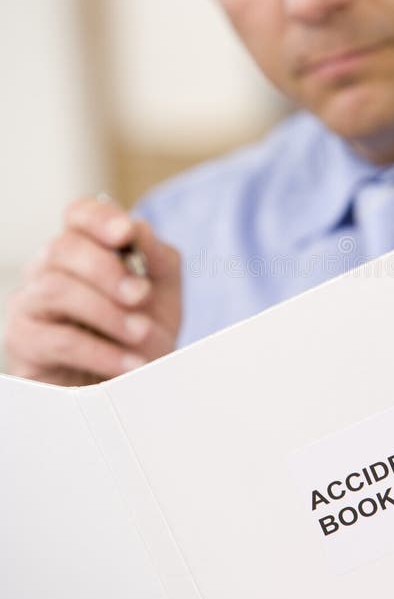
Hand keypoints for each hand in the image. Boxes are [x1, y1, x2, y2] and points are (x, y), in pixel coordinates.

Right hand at [4, 196, 180, 385]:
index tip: (125, 234)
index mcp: (84, 248)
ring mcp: (31, 303)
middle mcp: (49, 268)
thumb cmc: (142, 333)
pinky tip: (129, 363)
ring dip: (106, 312)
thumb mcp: (163, 294)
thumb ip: (158, 258)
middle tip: (141, 295)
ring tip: (141, 333)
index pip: (79, 214)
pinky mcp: (25, 342)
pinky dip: (101, 351)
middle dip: (107, 271)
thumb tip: (139, 228)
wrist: (131, 384)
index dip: (99, 218)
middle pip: (63, 248)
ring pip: (55, 289)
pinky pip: (58, 340)